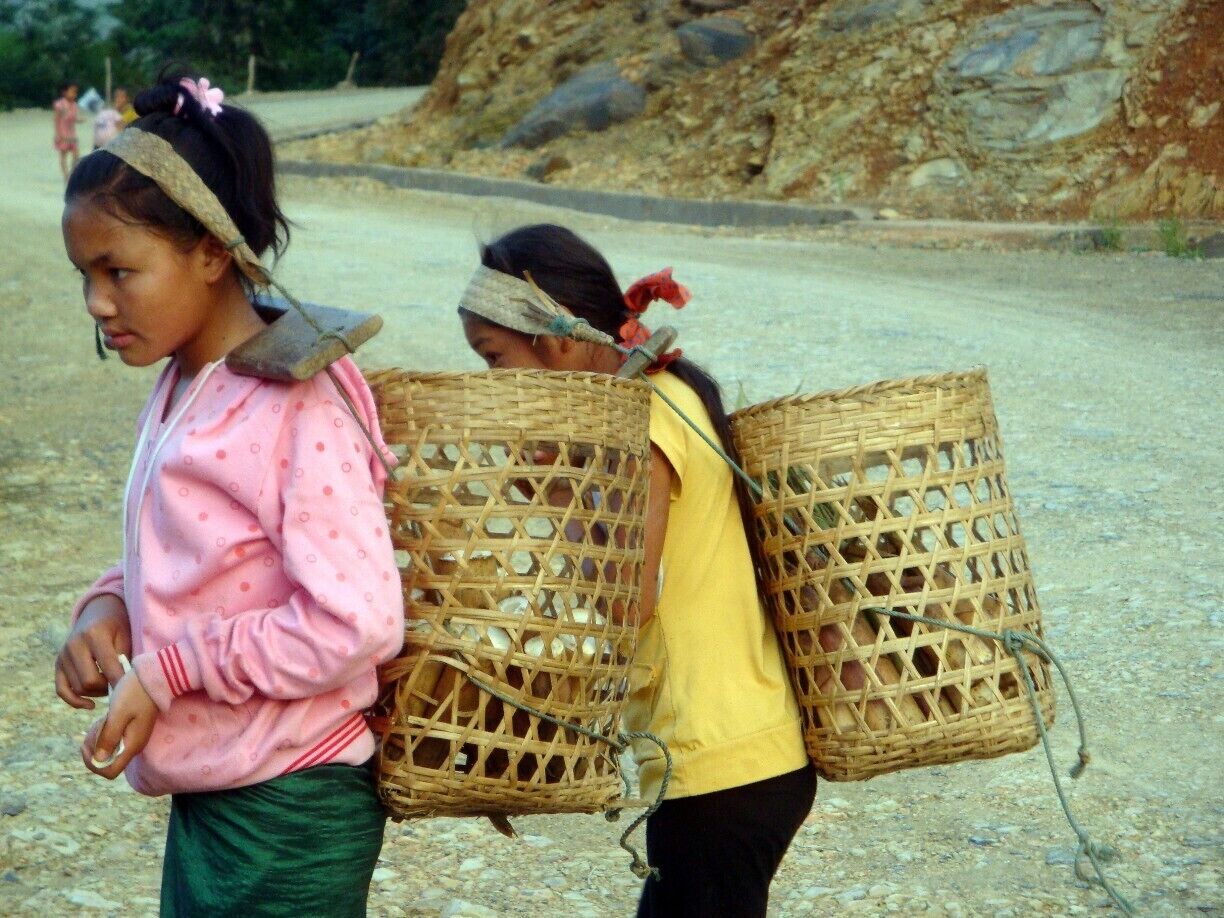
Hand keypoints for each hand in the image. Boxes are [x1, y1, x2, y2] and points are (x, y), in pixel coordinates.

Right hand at [56, 594, 130, 709]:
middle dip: (107, 688)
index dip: (121, 683)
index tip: (131, 690)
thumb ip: (123, 659)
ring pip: (78, 688)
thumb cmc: (117, 626)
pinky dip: (75, 701)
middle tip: (119, 685)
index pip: (108, 668)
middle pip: (90, 681)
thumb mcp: (125, 636)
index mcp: (94, 634)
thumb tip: (124, 687)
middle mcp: (74, 645)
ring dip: (96, 693)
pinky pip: (61, 690)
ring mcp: (62, 655)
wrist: (96, 612)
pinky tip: (90, 704)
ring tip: (110, 685)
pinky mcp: (57, 664)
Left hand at [81, 671, 156, 779]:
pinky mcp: (130, 731)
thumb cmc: (135, 693)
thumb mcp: (118, 713)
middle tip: (95, 726)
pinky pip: (111, 740)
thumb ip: (109, 737)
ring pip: (107, 751)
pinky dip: (104, 733)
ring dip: (97, 739)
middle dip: (93, 748)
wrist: (153, 677)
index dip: (94, 763)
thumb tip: (98, 760)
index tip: (87, 744)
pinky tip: (106, 718)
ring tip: (101, 720)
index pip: (110, 771)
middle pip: (106, 762)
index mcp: (131, 745)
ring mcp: (132, 739)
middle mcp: (133, 746)